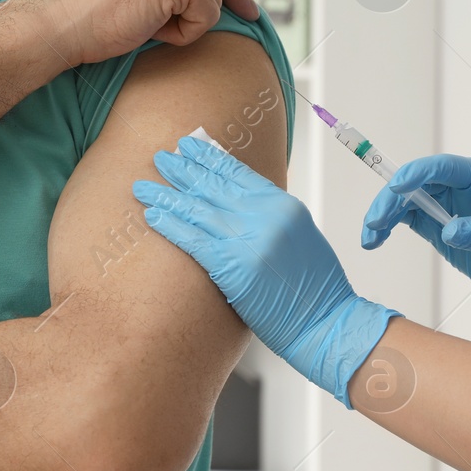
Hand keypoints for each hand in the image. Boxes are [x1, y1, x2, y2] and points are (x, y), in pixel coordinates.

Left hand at [133, 136, 398, 406]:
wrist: (327, 322)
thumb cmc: (316, 289)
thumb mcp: (300, 237)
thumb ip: (271, 217)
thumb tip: (239, 204)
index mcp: (283, 205)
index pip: (239, 173)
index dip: (210, 159)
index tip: (189, 147)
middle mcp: (265, 216)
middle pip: (214, 186)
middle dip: (183, 170)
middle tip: (160, 158)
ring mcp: (249, 240)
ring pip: (198, 210)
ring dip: (167, 196)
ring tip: (143, 186)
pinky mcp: (234, 267)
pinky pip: (194, 240)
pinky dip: (171, 225)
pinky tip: (153, 216)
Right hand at [362, 155, 470, 333]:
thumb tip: (449, 230)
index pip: (443, 167)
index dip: (418, 174)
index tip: (397, 187)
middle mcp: (460, 185)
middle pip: (416, 183)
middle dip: (392, 200)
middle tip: (375, 223)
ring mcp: (446, 203)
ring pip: (405, 201)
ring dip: (384, 216)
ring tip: (370, 238)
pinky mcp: (436, 224)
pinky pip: (406, 219)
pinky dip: (388, 228)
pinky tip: (375, 241)